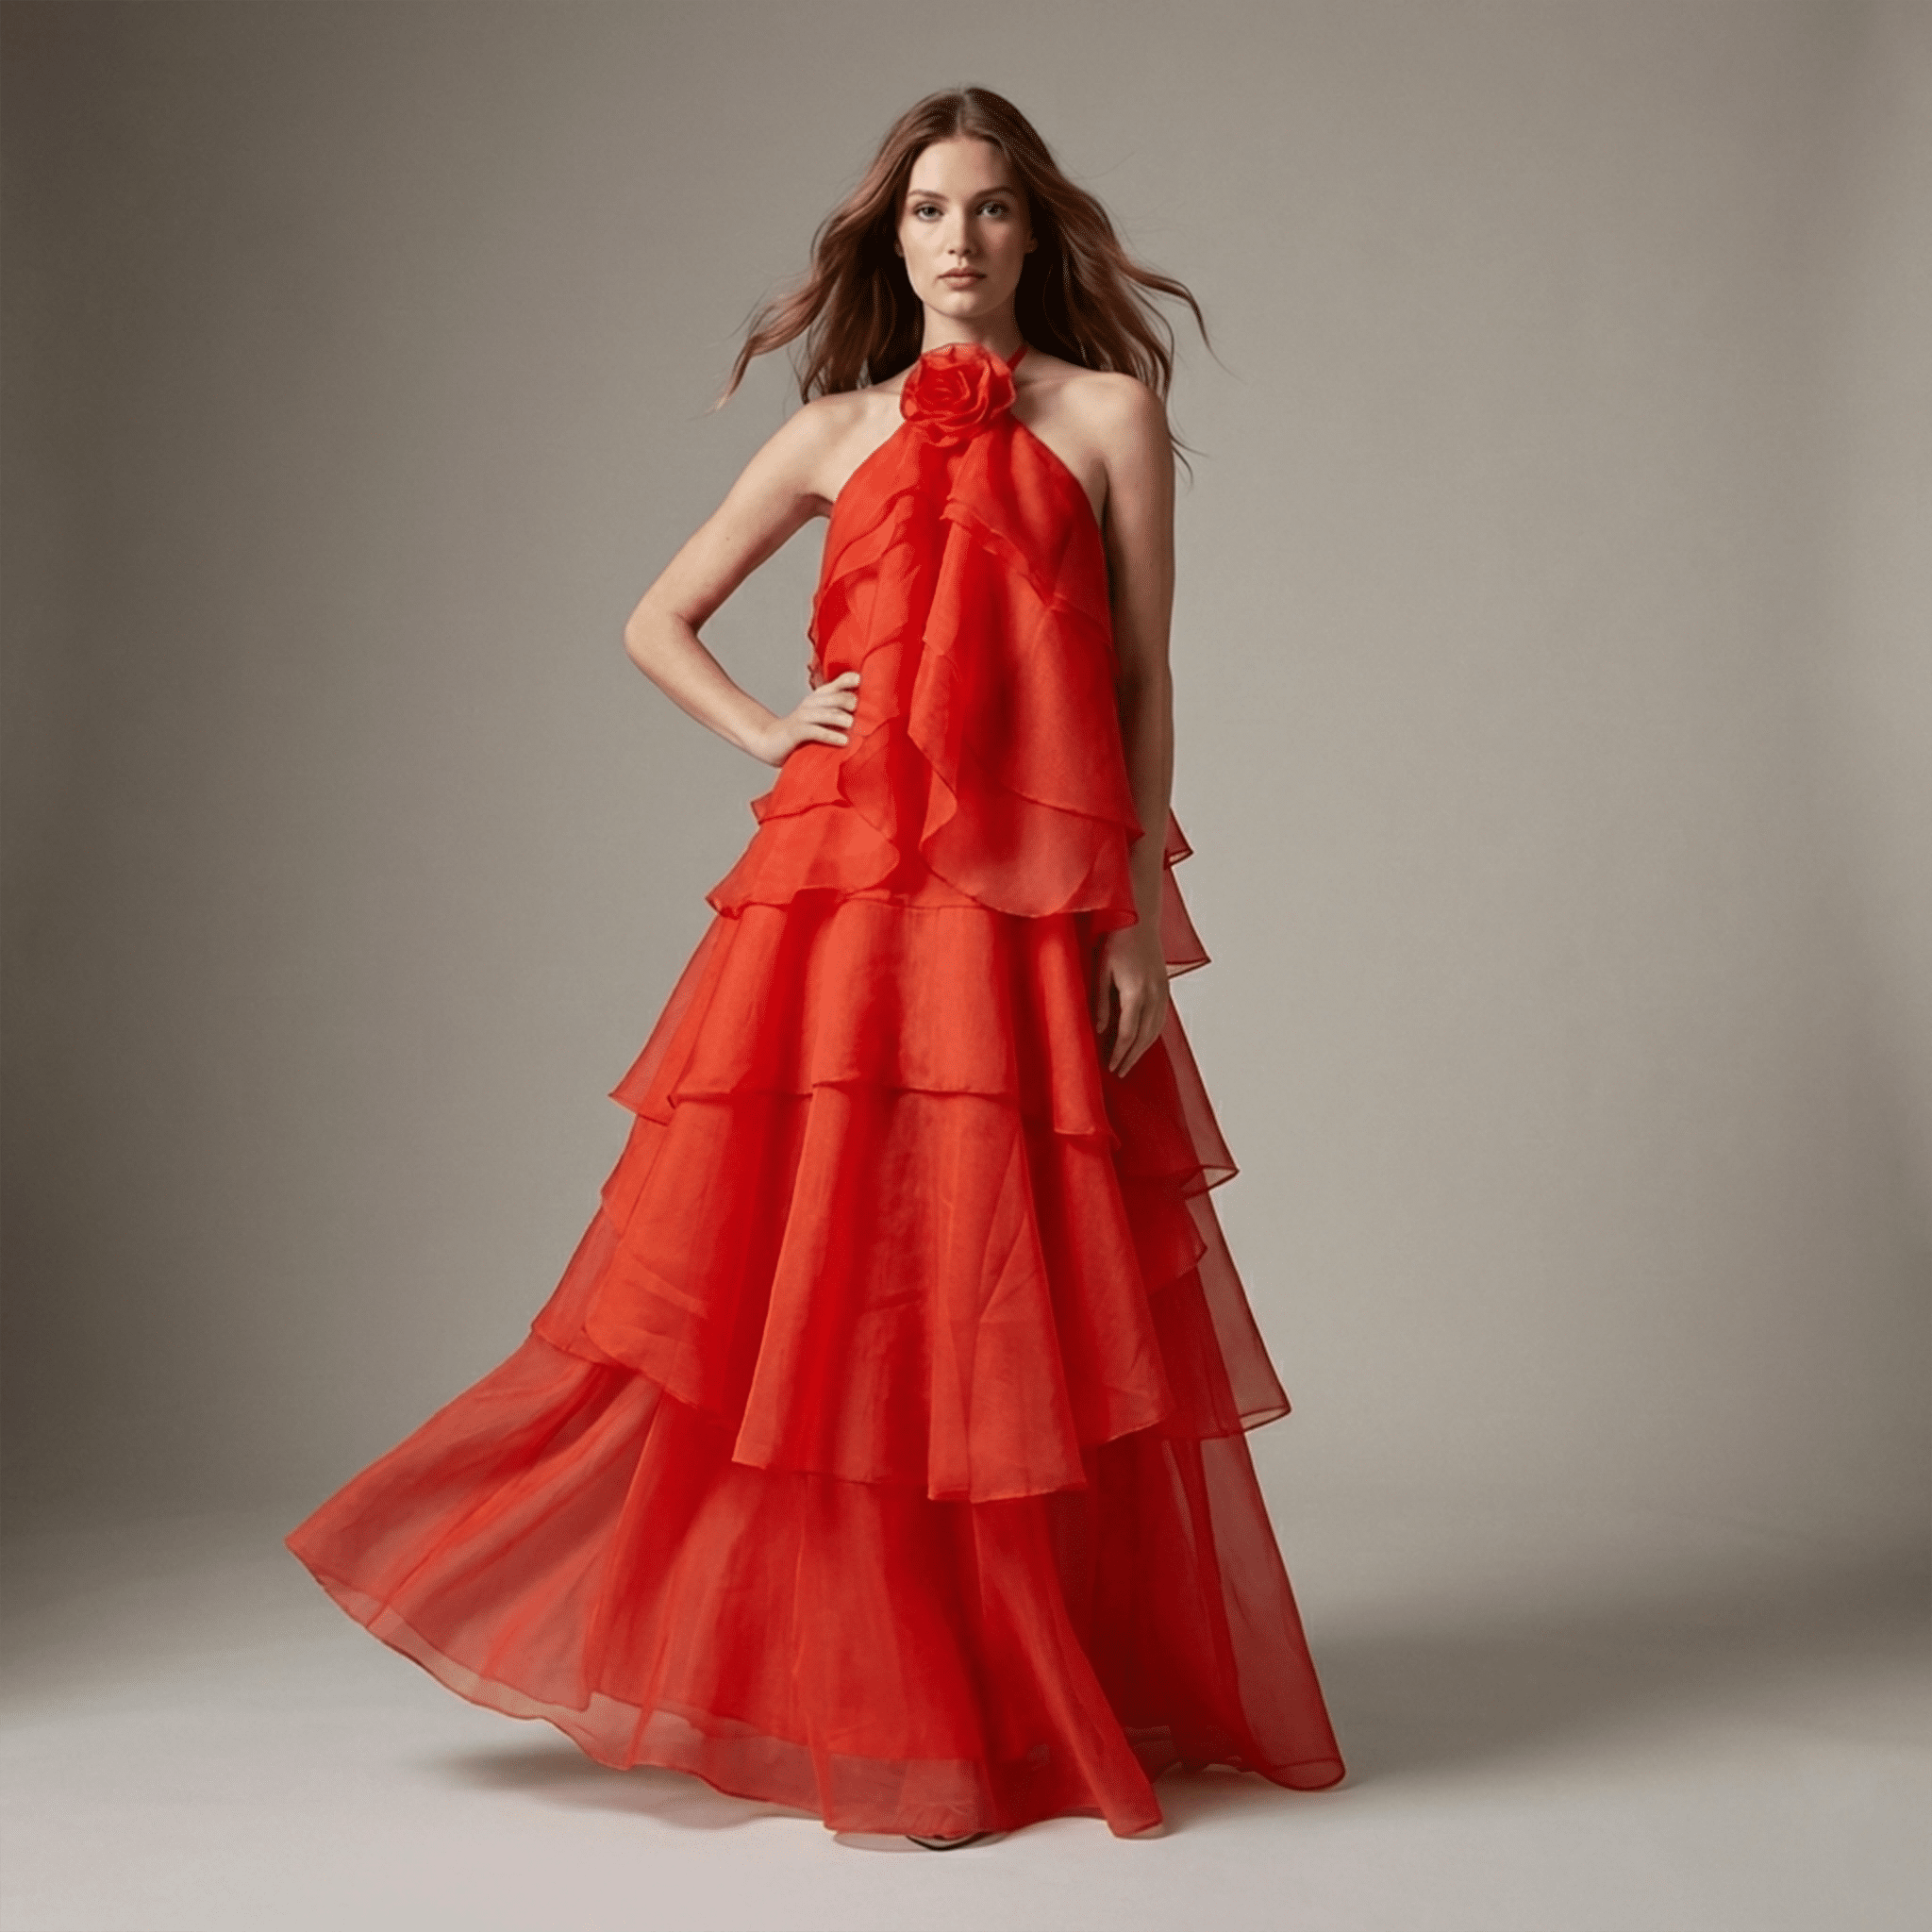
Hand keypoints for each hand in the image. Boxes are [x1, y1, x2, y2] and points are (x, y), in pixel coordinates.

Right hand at [747, 668, 860, 767]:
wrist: (769, 741)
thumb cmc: (801, 730)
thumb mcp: (820, 718)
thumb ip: (838, 712)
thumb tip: (863, 711)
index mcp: (818, 698)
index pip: (835, 685)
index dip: (847, 680)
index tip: (861, 680)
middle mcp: (811, 704)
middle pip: (833, 697)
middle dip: (846, 700)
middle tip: (858, 709)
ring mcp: (803, 717)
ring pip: (826, 713)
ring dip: (841, 718)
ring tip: (852, 725)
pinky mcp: (796, 732)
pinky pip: (816, 731)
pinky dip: (831, 735)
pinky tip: (844, 741)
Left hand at [1092, 921, 1169, 1076]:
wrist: (1139, 917)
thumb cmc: (1115, 938)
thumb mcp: (1100, 969)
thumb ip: (1101, 1001)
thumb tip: (1100, 1030)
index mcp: (1135, 991)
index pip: (1127, 1032)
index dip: (1119, 1053)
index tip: (1111, 1067)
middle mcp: (1153, 993)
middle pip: (1144, 1036)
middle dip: (1131, 1057)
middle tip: (1120, 1073)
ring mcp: (1162, 990)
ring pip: (1156, 1029)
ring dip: (1143, 1048)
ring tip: (1130, 1061)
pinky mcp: (1164, 985)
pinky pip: (1161, 1018)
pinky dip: (1152, 1034)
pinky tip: (1143, 1039)